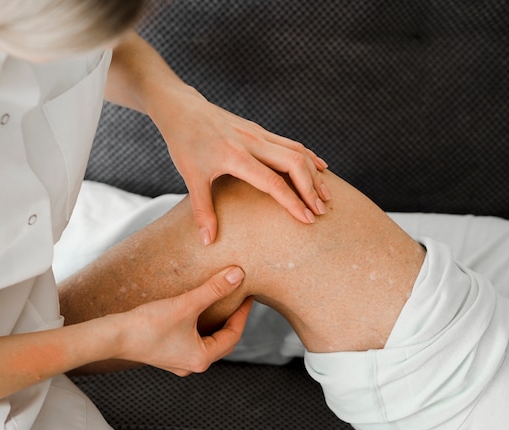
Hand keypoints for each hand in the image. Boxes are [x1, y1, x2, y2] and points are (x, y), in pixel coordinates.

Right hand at [111, 266, 251, 375]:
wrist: (112, 336)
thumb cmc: (148, 324)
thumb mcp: (186, 304)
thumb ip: (213, 289)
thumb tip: (239, 274)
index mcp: (202, 358)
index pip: (233, 335)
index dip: (243, 314)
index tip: (249, 295)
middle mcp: (192, 364)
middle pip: (222, 341)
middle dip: (232, 320)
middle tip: (239, 299)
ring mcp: (178, 361)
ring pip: (207, 341)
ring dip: (216, 323)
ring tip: (222, 303)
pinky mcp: (166, 354)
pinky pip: (193, 340)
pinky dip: (200, 326)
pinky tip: (197, 312)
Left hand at [152, 86, 331, 244]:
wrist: (182, 109)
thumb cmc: (185, 144)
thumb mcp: (191, 177)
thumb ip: (202, 210)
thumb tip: (207, 241)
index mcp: (236, 156)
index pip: (272, 182)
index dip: (292, 202)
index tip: (307, 219)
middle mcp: (252, 142)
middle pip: (293, 163)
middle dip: (311, 188)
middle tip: (321, 211)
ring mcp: (258, 134)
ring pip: (297, 151)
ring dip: (314, 173)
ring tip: (326, 196)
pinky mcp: (260, 130)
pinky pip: (291, 143)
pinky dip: (309, 156)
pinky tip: (321, 168)